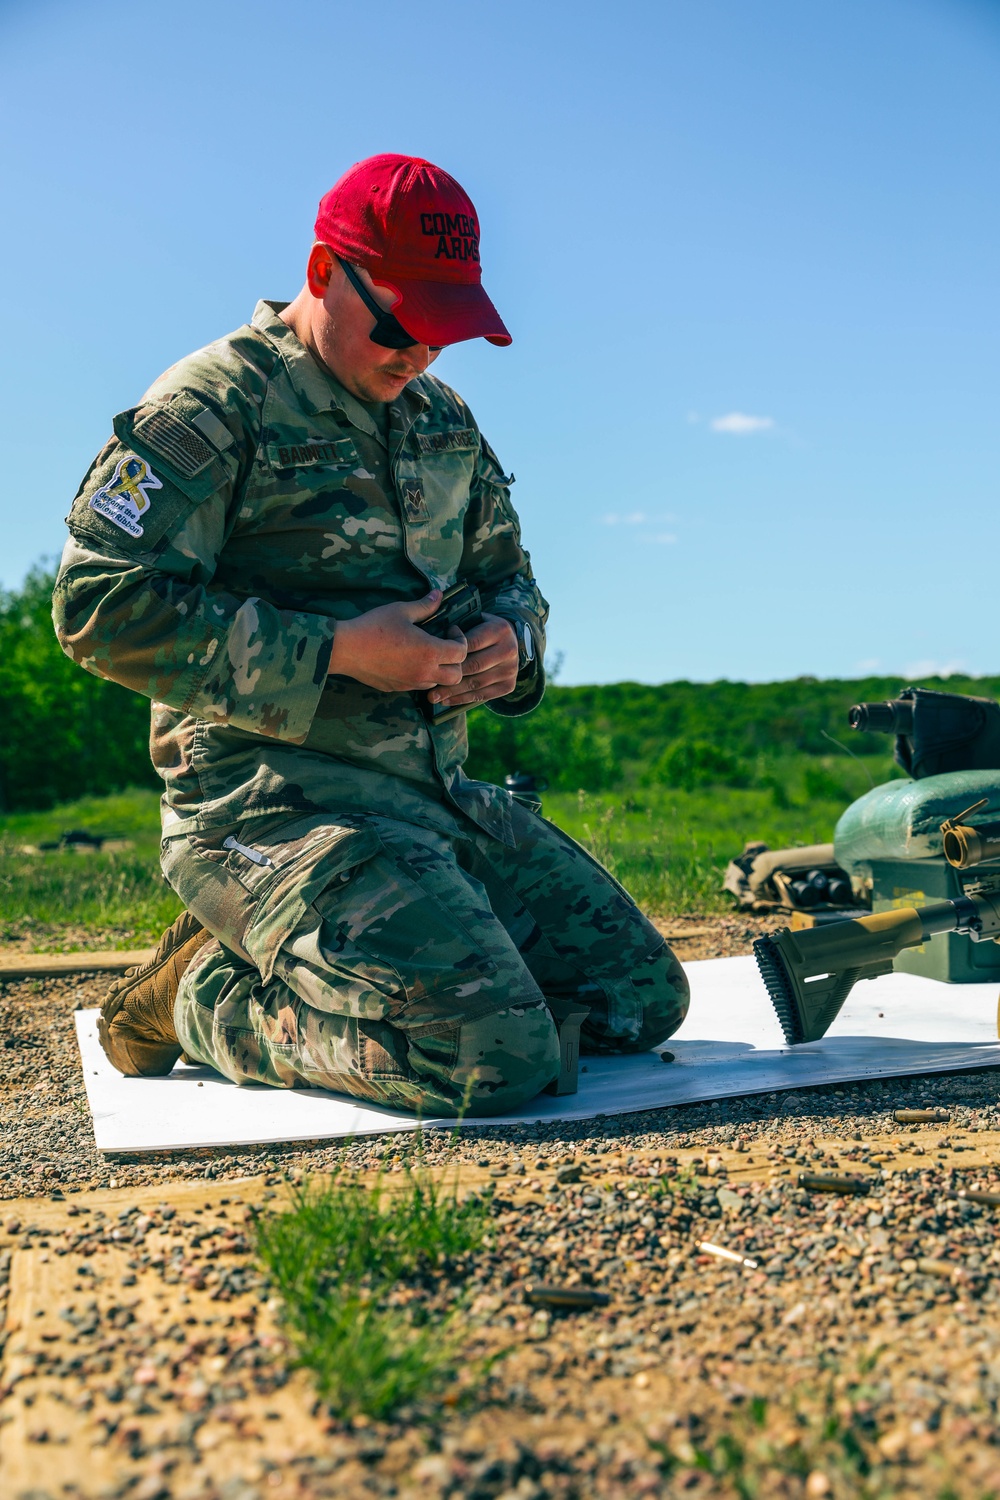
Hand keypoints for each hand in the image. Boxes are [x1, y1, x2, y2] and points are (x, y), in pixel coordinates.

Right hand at [328, 589, 467, 691]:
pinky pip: (418, 686)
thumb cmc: (373, 627)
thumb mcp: (401, 610)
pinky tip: (409, 661)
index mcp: (430, 651)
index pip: (462, 653)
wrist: (346, 649)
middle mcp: (424, 671)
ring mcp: (411, 683)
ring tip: (427, 654)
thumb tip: (439, 595)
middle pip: (456, 676)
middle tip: (445, 646)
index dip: (461, 640)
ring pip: (438, 683)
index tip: (450, 630)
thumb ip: (425, 605)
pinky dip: (421, 676)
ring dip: (439, 671)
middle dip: (456, 662)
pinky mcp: (398, 688)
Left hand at [427, 612, 518, 708]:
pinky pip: (482, 695)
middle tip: (429, 683)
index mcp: (500, 630)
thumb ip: (461, 624)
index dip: (451, 649)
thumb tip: (435, 630)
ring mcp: (510, 670)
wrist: (511, 642)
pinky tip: (447, 701)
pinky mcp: (508, 685)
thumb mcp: (478, 619)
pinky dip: (463, 699)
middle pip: (474, 665)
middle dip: (450, 675)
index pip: (471, 643)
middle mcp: (509, 650)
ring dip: (453, 692)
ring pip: (476, 683)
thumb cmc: (484, 630)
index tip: (433, 655)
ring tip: (434, 696)